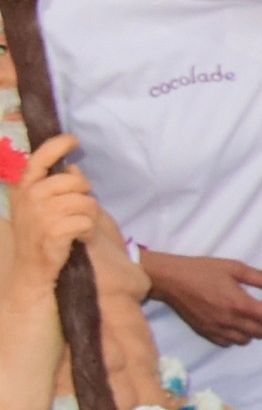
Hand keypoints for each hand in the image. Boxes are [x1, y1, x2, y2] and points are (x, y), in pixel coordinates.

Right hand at [7, 137, 99, 295]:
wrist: (32, 268)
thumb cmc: (40, 234)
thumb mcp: (41, 206)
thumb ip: (55, 185)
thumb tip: (73, 168)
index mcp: (24, 187)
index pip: (40, 158)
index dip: (58, 145)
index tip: (74, 141)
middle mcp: (30, 197)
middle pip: (76, 182)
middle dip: (85, 195)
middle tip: (77, 210)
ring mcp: (41, 214)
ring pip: (86, 202)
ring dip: (88, 216)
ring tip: (77, 227)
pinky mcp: (54, 231)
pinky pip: (87, 222)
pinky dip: (89, 232)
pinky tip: (79, 238)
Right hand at [143, 252, 261, 346]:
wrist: (170, 279)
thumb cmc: (202, 270)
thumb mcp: (235, 268)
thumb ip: (261, 279)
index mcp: (239, 304)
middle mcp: (229, 320)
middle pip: (261, 332)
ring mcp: (216, 329)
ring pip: (245, 340)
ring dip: (255, 331)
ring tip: (253, 318)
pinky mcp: (205, 332)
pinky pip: (227, 343)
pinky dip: (237, 337)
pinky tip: (237, 325)